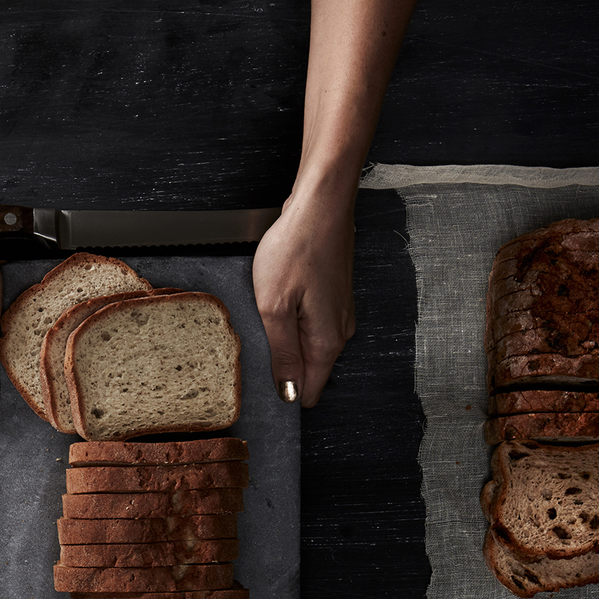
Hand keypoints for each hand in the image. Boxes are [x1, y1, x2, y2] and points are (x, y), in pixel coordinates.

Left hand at [251, 191, 356, 407]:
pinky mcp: (332, 298)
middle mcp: (340, 332)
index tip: (261, 378)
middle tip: (258, 335)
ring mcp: (338, 314)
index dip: (283, 391)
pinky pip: (310, 324)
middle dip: (281, 363)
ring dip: (285, 337)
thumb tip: (289, 392)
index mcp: (327, 342)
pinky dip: (292, 318)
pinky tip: (280, 298)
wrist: (320, 206)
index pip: (309, 390)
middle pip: (308, 369)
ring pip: (308, 345)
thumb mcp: (276, 308)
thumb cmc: (297, 249)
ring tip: (269, 310)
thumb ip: (283, 353)